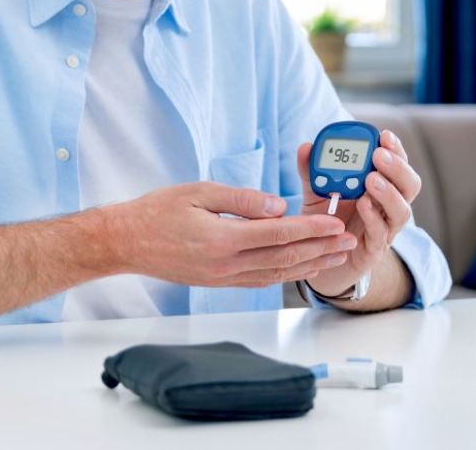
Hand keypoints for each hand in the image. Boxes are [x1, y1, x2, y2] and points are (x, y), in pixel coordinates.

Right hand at [110, 181, 356, 287]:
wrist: (126, 242)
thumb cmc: (157, 211)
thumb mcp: (198, 192)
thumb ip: (241, 199)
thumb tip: (278, 205)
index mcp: (223, 239)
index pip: (279, 233)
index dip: (311, 229)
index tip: (336, 223)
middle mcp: (227, 264)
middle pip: (284, 257)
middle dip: (321, 249)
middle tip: (349, 240)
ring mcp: (223, 278)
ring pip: (277, 273)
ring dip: (310, 264)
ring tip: (336, 256)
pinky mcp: (219, 282)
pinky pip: (260, 280)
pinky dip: (286, 274)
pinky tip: (301, 267)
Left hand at [300, 129, 421, 296]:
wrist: (320, 258)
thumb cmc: (326, 220)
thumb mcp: (317, 192)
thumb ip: (312, 170)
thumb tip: (306, 147)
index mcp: (380, 187)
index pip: (398, 165)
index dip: (396, 150)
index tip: (384, 136)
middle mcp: (388, 207)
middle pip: (409, 186)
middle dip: (397, 168)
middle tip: (379, 156)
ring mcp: (384, 230)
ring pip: (401, 211)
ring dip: (389, 193)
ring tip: (371, 179)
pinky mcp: (373, 250)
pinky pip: (380, 234)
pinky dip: (373, 218)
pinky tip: (363, 205)